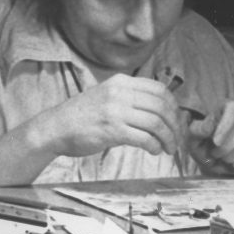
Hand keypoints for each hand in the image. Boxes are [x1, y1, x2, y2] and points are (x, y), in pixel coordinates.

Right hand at [36, 74, 182, 157]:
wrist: (56, 127)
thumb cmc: (82, 116)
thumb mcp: (107, 96)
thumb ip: (130, 99)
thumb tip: (159, 112)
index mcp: (121, 82)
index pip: (159, 89)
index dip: (173, 106)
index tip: (176, 120)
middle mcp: (120, 93)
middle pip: (162, 106)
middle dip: (175, 125)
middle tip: (177, 138)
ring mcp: (116, 111)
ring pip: (156, 123)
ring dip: (168, 138)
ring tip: (168, 148)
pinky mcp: (112, 130)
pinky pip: (144, 138)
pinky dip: (154, 146)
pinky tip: (154, 150)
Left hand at [188, 100, 233, 174]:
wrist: (213, 161)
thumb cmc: (203, 145)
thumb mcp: (193, 137)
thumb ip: (198, 130)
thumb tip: (208, 125)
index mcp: (228, 107)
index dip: (226, 125)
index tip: (216, 142)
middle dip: (226, 147)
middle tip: (214, 153)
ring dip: (231, 158)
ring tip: (222, 158)